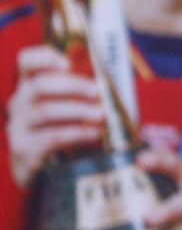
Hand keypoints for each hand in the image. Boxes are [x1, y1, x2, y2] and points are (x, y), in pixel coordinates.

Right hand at [6, 45, 103, 188]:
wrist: (44, 172)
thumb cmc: (64, 131)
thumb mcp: (71, 108)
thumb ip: (84, 92)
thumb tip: (115, 79)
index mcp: (31, 87)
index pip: (27, 62)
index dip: (44, 57)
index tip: (67, 62)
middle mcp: (19, 104)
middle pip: (39, 85)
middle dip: (72, 85)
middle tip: (97, 91)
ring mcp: (18, 127)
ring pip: (45, 111)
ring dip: (78, 110)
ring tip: (102, 115)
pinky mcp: (24, 150)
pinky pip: (52, 137)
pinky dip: (78, 134)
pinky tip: (96, 135)